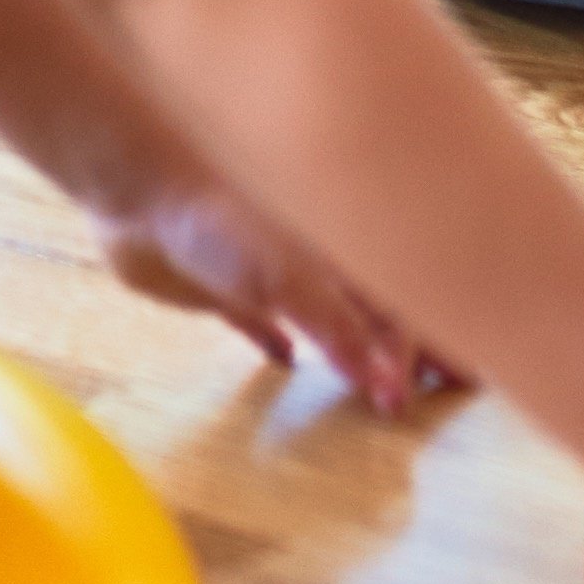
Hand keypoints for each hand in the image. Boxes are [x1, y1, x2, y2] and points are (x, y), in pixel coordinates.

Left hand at [85, 167, 467, 415]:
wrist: (138, 191)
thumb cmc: (220, 217)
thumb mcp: (287, 276)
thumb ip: (338, 327)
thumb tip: (385, 383)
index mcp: (341, 249)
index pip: (404, 304)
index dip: (428, 346)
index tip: (445, 391)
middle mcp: (315, 262)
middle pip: (376, 313)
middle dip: (407, 351)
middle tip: (439, 392)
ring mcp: (270, 277)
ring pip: (327, 323)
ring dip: (354, 354)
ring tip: (379, 389)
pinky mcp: (225, 292)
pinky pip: (261, 325)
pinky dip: (277, 345)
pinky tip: (285, 364)